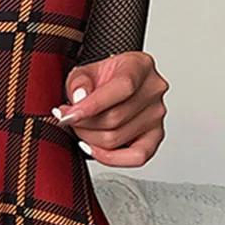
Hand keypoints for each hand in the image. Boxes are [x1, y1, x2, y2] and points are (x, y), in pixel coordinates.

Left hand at [53, 51, 168, 166]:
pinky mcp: (155, 136)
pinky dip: (110, 158)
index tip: (68, 115)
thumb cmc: (101, 78)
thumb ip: (79, 82)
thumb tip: (79, 98)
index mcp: (140, 66)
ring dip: (89, 139)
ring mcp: (156, 115)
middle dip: (83, 124)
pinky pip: (136, 157)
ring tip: (79, 128)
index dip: (92, 105)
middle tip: (67, 119)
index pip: (123, 87)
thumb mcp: (84, 72)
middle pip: (115, 118)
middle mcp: (154, 90)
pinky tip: (93, 148)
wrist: (112, 84)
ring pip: (117, 139)